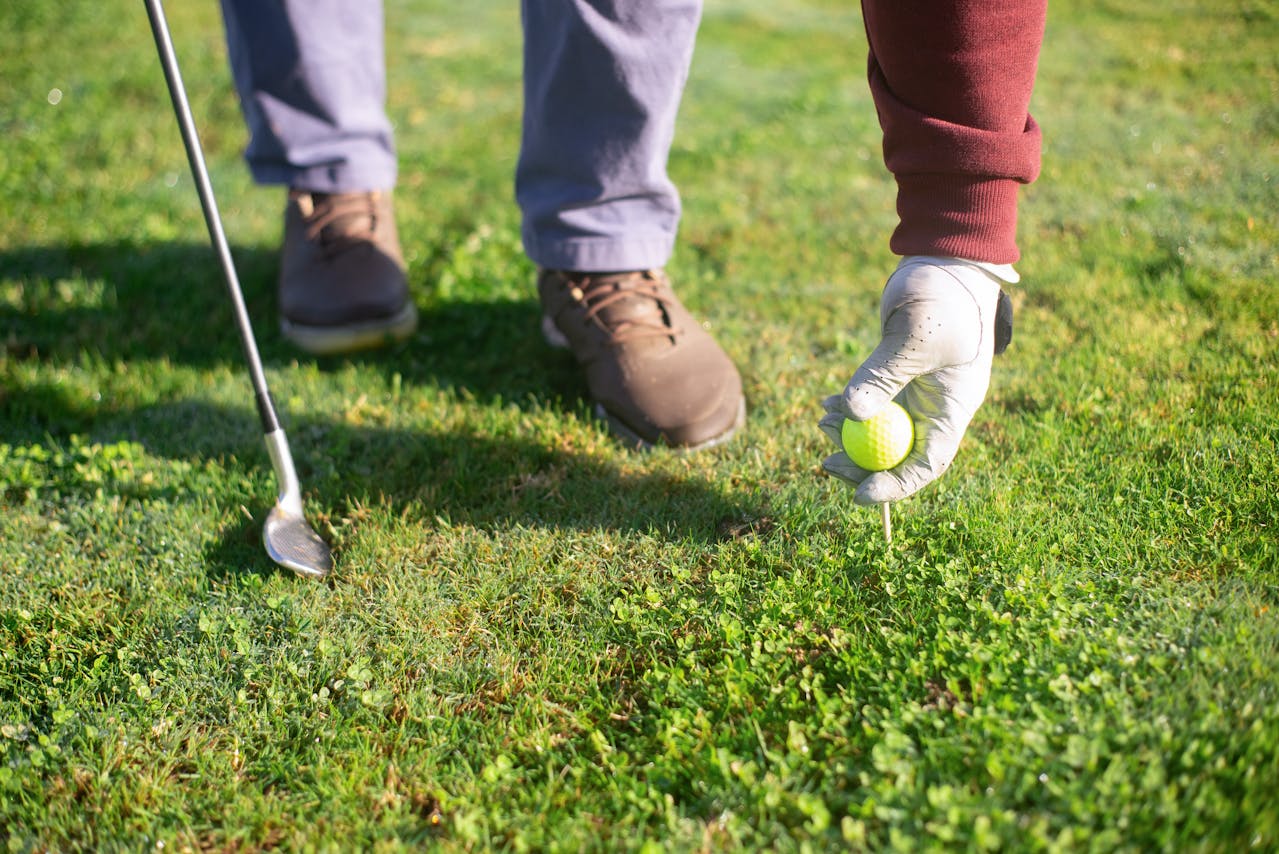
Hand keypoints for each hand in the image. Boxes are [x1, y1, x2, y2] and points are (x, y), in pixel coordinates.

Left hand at [819, 255, 1015, 504]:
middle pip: (899, 454)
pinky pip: (870, 405)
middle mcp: (936, 407)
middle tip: (826, 461)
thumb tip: (853, 416)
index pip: (928, 462)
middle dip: (862, 464)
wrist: (944, 262)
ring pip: (879, 431)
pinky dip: (848, 407)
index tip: (860, 494)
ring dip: (849, 432)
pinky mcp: (896, 378)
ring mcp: (916, 393)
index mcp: (954, 408)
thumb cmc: (943, 295)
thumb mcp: (915, 337)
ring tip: (822, 417)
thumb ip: (883, 376)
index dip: (896, 484)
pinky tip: (826, 402)